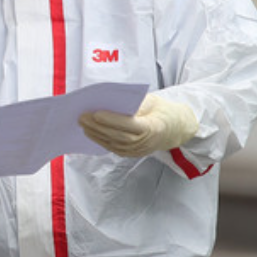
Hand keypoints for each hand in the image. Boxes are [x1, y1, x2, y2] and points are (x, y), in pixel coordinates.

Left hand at [79, 93, 197, 157]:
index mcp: (153, 127)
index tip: (96, 113)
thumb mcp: (151, 101)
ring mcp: (138, 151)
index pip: (130, 125)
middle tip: (82, 117)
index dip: (112, 120)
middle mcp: (145, 143)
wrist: (174, 129)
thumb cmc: (160, 111)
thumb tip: (108, 102)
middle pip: (118, 136)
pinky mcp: (131, 154)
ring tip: (82, 123)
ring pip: (113, 143)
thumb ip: (133, 103)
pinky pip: (113, 148)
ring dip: (95, 133)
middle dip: (98, 127)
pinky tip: (89, 132)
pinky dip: (100, 140)